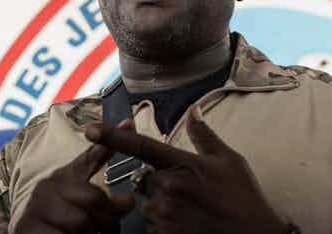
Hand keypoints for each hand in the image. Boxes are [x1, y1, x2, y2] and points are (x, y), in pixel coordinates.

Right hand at [11, 121, 135, 233]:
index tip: (130, 123)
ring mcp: (37, 206)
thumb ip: (104, 202)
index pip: (89, 157)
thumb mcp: (80, 208)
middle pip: (94, 197)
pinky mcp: (29, 227)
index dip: (110, 143)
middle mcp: (49, 186)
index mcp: (63, 177)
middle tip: (110, 231)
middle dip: (108, 219)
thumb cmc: (56, 225)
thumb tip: (129, 201)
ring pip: (82, 222)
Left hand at [85, 107, 287, 233]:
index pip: (141, 147)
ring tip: (193, 212)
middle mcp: (169, 188)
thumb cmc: (243, 198)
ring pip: (148, 206)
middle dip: (159, 184)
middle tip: (189, 193)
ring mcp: (165, 215)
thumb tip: (193, 110)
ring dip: (162, 207)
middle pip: (144, 180)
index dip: (112, 137)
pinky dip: (165, 226)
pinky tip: (189, 225)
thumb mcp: (228, 161)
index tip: (89, 129)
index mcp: (182, 164)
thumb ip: (204, 136)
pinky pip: (153, 227)